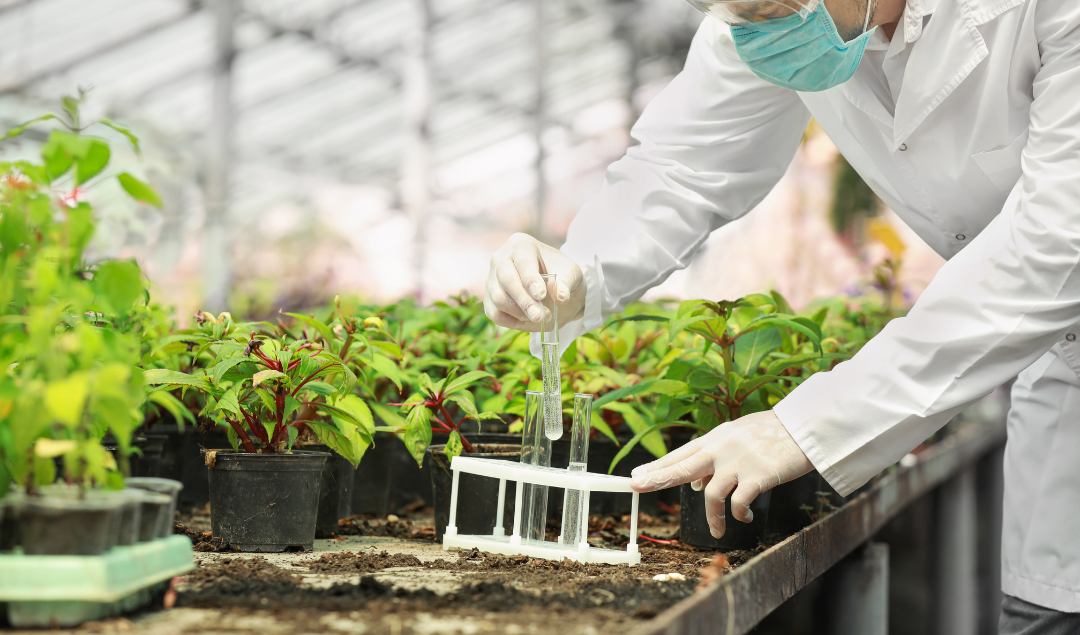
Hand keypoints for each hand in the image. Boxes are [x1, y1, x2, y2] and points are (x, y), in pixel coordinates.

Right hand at [483, 233, 585, 330]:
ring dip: (520, 313)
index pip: (522, 260)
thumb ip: (566, 283)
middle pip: (505, 278)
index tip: (540, 295)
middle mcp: (501, 258)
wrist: (554, 290)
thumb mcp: (571, 274)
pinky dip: (511, 321)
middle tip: (540, 316)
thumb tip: (560, 296)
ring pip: (498, 297)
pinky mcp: (488, 299)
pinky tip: (527, 321)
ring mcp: (492, 279)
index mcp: (521, 244)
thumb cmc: (561, 276)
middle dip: (524, 300)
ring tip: (540, 317)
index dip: (530, 278)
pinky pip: (494, 313)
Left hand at [630, 410, 813, 538]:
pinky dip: (739, 515)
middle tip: (637, 487)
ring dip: (712, 517)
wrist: (806, 427)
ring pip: (711, 494)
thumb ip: (716, 457)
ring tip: (716, 531)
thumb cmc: (773, 433)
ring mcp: (739, 460)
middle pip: (682, 466)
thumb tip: (696, 483)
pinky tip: (744, 518)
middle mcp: (722, 447)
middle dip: (657, 478)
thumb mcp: (738, 438)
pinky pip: (739, 502)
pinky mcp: (759, 474)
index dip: (657, 466)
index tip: (636, 475)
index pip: (680, 454)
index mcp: (716, 438)